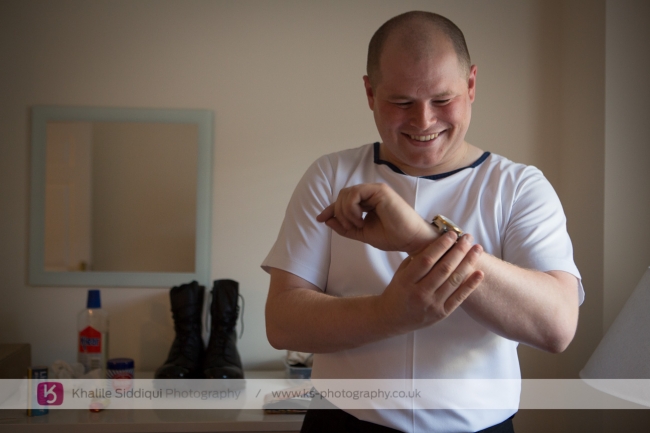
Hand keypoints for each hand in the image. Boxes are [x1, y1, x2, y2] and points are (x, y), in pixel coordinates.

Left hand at [316, 183, 436, 252]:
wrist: (410, 239)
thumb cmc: (392, 236)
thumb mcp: (362, 233)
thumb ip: (345, 227)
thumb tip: (327, 220)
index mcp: (367, 202)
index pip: (343, 200)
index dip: (331, 209)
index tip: (320, 219)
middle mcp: (371, 193)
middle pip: (342, 196)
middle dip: (339, 212)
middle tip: (350, 227)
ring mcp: (375, 190)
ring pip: (346, 194)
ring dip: (345, 212)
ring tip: (357, 225)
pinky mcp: (380, 190)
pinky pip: (354, 194)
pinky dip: (351, 208)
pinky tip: (360, 219)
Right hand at [378, 231, 484, 332]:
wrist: (392, 318)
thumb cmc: (398, 290)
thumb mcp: (401, 272)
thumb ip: (417, 259)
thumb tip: (439, 241)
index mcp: (406, 280)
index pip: (427, 260)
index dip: (441, 246)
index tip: (452, 234)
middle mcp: (419, 293)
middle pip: (444, 269)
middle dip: (459, 250)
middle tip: (468, 237)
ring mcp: (431, 304)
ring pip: (454, 281)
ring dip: (468, 263)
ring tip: (477, 249)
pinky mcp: (441, 313)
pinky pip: (459, 298)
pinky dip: (470, 285)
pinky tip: (479, 273)